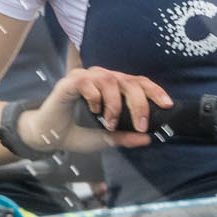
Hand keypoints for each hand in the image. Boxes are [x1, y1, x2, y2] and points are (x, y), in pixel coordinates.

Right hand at [31, 67, 172, 151]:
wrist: (49, 136)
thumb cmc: (77, 132)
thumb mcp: (106, 138)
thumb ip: (125, 137)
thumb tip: (148, 139)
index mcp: (114, 87)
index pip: (139, 82)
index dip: (155, 91)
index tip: (167, 105)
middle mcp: (102, 77)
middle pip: (129, 81)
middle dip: (139, 104)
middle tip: (141, 125)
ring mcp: (86, 77)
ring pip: (110, 80)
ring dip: (115, 104)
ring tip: (110, 123)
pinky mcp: (70, 82)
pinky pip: (88, 82)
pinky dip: (95, 97)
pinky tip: (94, 110)